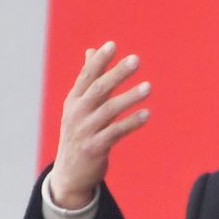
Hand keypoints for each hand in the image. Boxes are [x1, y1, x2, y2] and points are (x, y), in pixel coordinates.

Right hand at [49, 41, 150, 208]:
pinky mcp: (94, 148)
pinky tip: (147, 114)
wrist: (70, 173)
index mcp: (74, 100)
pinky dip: (131, 122)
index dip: (99, 61)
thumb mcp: (80, 105)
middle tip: (136, 59)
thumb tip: (92, 50)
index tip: (113, 45)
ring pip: (109, 110)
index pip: (86, 76)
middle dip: (117, 73)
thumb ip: (89, 79)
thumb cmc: (80, 132)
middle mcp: (77, 113)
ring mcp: (85, 131)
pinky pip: (116, 132)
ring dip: (129, 97)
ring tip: (148, 87)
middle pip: (98, 89)